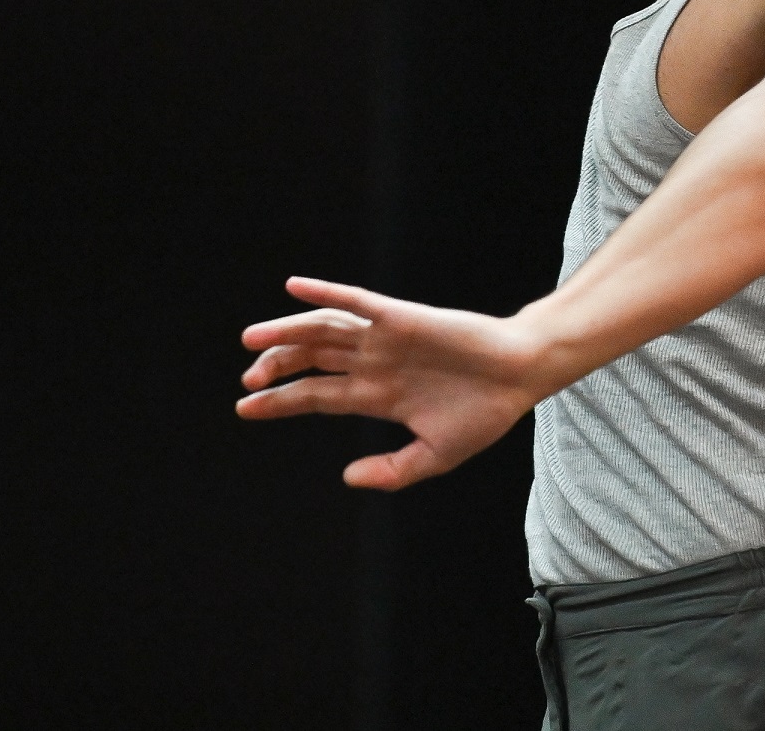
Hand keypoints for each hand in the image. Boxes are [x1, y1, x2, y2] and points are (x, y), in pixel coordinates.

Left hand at [236, 276, 545, 489]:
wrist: (520, 376)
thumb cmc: (484, 414)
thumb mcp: (436, 456)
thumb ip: (393, 471)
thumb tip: (348, 478)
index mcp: (378, 396)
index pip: (317, 396)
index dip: (280, 401)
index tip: (245, 407)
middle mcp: (374, 363)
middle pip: (312, 360)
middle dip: (276, 368)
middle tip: (247, 378)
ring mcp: (385, 338)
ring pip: (324, 330)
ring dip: (287, 333)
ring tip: (251, 340)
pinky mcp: (400, 317)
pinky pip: (356, 300)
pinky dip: (324, 292)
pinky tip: (294, 287)